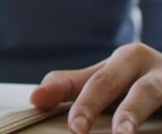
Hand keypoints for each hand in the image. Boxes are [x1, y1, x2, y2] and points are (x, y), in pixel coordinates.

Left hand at [30, 43, 161, 132]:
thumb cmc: (142, 82)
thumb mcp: (111, 81)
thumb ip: (74, 86)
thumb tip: (36, 98)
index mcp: (125, 59)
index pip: (89, 77)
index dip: (63, 91)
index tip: (38, 103)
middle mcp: (146, 65)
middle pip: (112, 82)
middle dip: (91, 104)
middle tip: (77, 128)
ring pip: (147, 93)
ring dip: (131, 113)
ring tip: (121, 133)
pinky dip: (159, 125)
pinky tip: (152, 132)